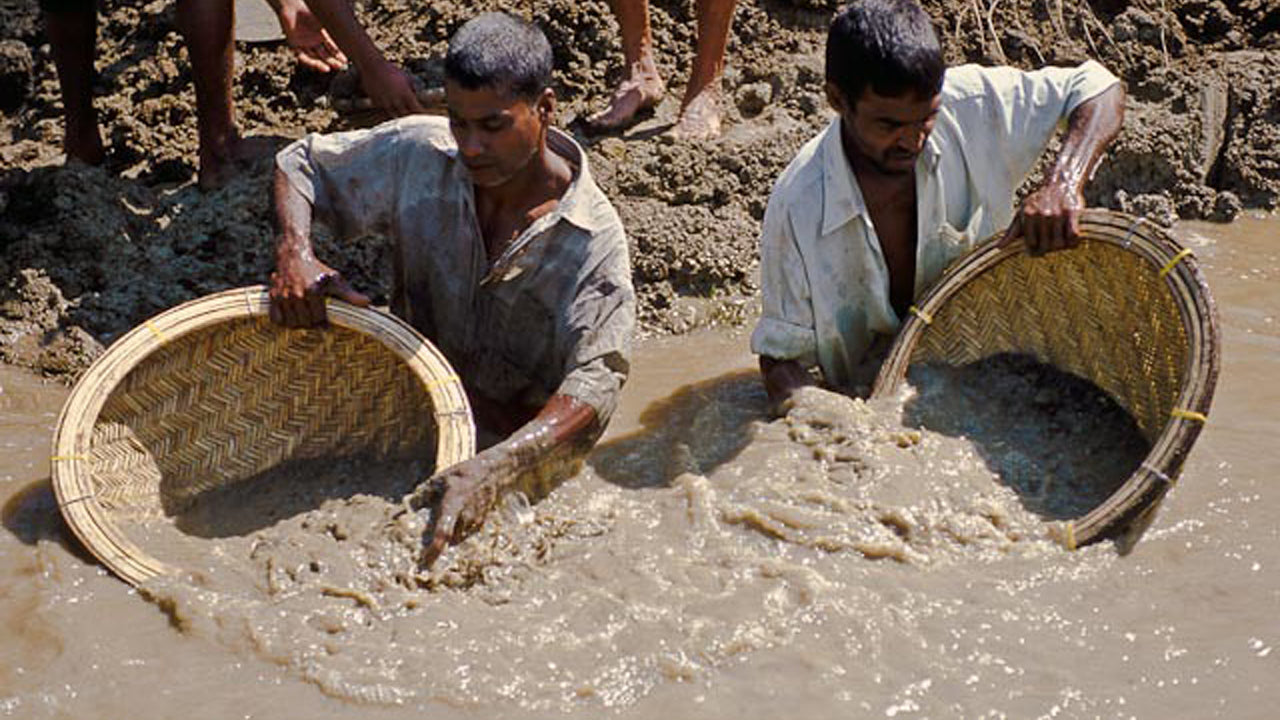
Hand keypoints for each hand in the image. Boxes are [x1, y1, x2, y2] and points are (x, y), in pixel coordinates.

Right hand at [268, 247, 369, 326]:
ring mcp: (283, 296)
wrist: (293, 256)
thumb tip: (367, 303)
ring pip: (291, 323)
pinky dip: (284, 322)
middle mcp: (296, 295)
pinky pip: (276, 319)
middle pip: (305, 323)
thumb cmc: (317, 269)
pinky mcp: (273, 297)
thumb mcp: (335, 280)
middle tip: (316, 321)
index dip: (324, 324)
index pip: (318, 319)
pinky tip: (292, 317)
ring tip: (306, 319)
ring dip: (299, 325)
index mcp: (313, 291)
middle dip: (312, 325)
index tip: (326, 324)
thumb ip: (349, 294)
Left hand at [275, 0, 347, 72]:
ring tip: (329, 69)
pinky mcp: (295, 45)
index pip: (332, 48)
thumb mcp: (325, 24)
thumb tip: (347, 42)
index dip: (338, 55)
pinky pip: (302, 56)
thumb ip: (333, 34)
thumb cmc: (309, 11)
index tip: (345, 61)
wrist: (293, 6)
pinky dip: (310, 62)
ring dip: (322, 64)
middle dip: (332, 61)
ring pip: (314, 57)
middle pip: (324, 55)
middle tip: (340, 66)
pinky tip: (317, 65)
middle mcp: (314, 41)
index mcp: (322, 35)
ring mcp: (304, 43)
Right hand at [360, 60, 425, 116]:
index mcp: (406, 94)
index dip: (420, 113)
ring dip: (398, 115)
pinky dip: (387, 109)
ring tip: (400, 114)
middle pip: (406, 115)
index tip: (423, 116)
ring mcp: (386, 103)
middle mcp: (396, 100)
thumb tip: (414, 96)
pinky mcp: (376, 103)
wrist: (373, 66)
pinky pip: (384, 110)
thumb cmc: (391, 70)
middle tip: (413, 119)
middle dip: (409, 117)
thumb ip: (412, 89)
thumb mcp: (406, 78)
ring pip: (394, 115)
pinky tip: (387, 106)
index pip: (416, 109)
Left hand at [413, 450, 511, 567]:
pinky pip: (463, 534)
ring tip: (437, 536)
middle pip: (449, 540)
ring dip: (447, 539)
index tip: (425, 562)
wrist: (494, 474)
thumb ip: (424, 493)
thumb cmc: (464, 474)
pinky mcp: (479, 525)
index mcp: (454, 504)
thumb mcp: (441, 478)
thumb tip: (408, 506)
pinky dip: (456, 533)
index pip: (445, 531)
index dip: (435, 548)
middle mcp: (466, 517)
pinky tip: (453, 523)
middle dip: (437, 547)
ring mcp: (475, 522)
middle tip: (423, 552)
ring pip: (456, 538)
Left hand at [1001, 181, 1084, 255]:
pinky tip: (1069, 237)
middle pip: (1046, 246)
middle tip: (1048, 246)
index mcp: (1028, 215)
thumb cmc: (1038, 202)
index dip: (1033, 250)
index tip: (1035, 249)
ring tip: (1058, 240)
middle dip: (1046, 249)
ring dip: (1060, 246)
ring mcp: (1058, 214)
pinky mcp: (1072, 213)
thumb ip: (1011, 232)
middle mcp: (1042, 214)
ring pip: (1059, 243)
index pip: (1031, 244)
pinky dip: (1073, 241)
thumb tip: (999, 247)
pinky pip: (1073, 236)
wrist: (1060, 183)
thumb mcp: (1021, 214)